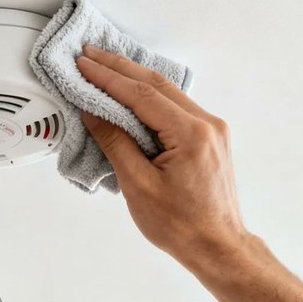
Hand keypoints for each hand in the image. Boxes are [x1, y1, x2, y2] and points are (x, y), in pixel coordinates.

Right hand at [76, 45, 249, 269]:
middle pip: (157, 84)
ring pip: (167, 92)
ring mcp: (211, 129)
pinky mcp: (209, 138)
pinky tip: (131, 91)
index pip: (142, 94)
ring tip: (105, 66)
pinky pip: (175, 106)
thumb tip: (95, 114)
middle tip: (90, 55)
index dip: (108, 78)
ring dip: (134, 78)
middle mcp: (207, 125)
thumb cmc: (183, 226)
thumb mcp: (138, 185)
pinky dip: (149, 96)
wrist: (217, 246)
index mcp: (191, 134)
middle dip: (120, 68)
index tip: (84, 65)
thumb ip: (116, 143)